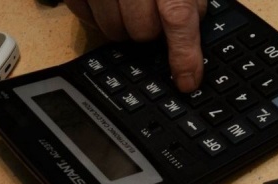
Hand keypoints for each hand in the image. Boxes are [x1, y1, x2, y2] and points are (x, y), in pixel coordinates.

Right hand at [64, 0, 206, 91]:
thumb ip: (190, 0)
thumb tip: (193, 31)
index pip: (177, 17)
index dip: (184, 55)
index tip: (187, 81)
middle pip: (142, 31)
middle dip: (152, 31)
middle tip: (153, 13)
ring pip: (112, 31)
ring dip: (124, 26)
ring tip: (130, 3)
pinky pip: (84, 16)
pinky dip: (97, 15)